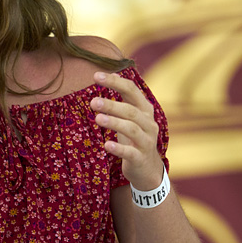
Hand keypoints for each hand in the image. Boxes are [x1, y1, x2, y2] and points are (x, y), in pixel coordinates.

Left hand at [90, 71, 163, 190]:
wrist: (148, 168)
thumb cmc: (134, 137)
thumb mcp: (130, 116)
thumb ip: (124, 97)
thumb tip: (112, 74)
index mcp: (144, 109)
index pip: (131, 90)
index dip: (114, 82)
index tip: (95, 76)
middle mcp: (148, 123)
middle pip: (131, 110)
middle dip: (112, 105)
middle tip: (92, 102)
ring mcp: (147, 141)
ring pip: (131, 129)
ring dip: (114, 122)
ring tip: (97, 119)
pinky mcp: (141, 158)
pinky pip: (131, 152)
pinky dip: (119, 148)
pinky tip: (107, 145)